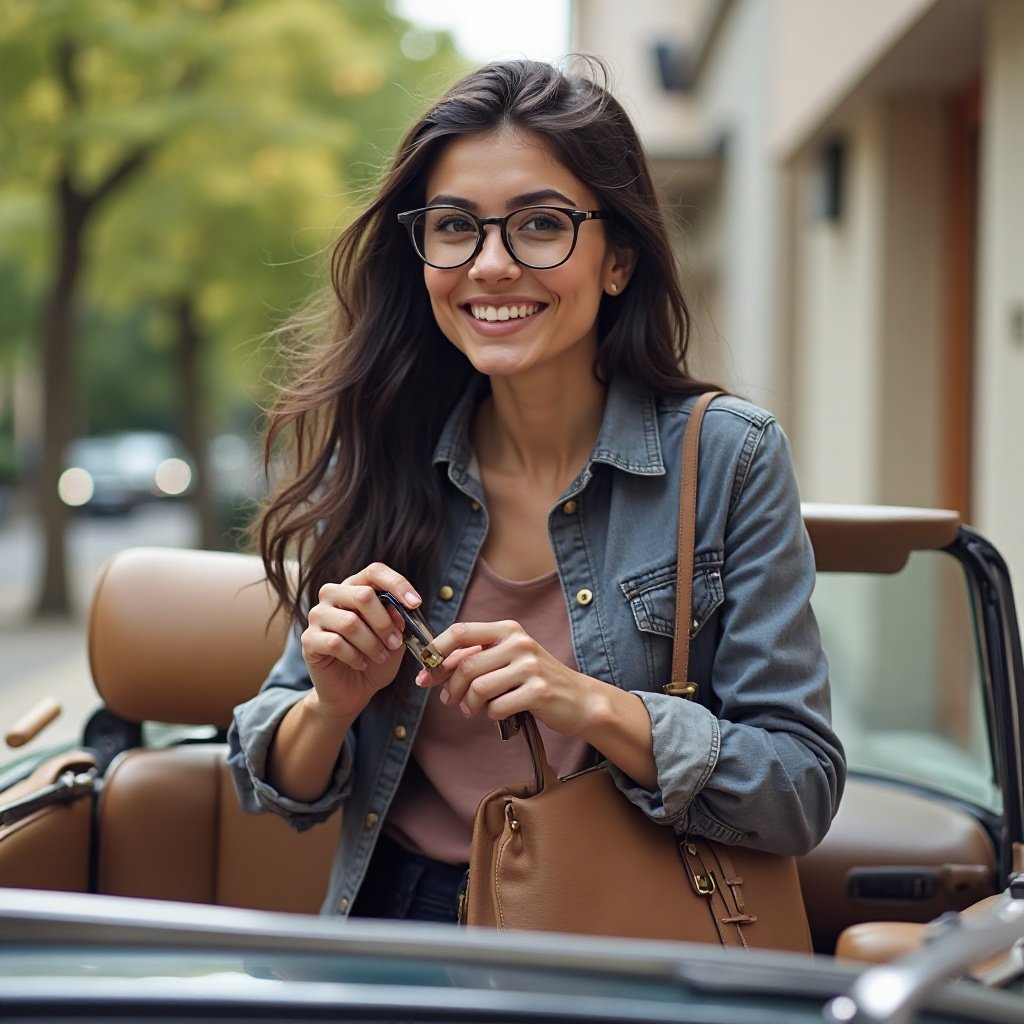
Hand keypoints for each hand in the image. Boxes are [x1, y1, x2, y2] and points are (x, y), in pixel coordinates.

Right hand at [301, 562, 421, 717]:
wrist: (352, 690)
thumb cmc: (375, 659)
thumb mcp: (396, 641)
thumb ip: (398, 622)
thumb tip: (400, 609)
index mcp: (356, 587)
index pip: (374, 571)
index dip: (397, 583)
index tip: (415, 603)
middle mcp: (333, 595)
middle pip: (362, 595)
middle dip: (385, 622)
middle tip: (396, 642)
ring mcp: (318, 616)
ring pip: (350, 623)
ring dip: (372, 643)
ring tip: (380, 656)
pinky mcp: (309, 639)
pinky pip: (335, 643)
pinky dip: (355, 656)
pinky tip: (361, 663)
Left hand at [417, 619, 597, 735]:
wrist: (579, 699)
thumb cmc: (535, 679)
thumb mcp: (508, 659)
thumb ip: (475, 658)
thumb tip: (432, 668)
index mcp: (508, 629)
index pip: (461, 631)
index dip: (437, 650)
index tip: (426, 669)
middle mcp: (519, 643)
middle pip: (466, 665)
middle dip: (450, 687)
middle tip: (449, 700)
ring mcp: (530, 666)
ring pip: (478, 687)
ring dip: (468, 704)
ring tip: (471, 709)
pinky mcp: (538, 691)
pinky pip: (496, 707)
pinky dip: (491, 715)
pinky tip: (498, 714)